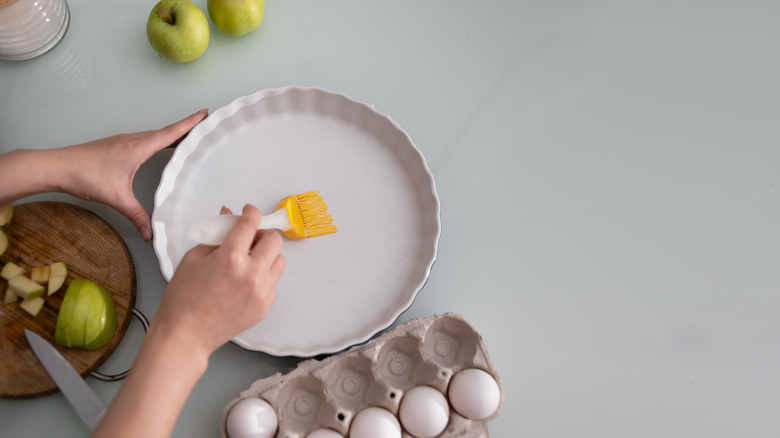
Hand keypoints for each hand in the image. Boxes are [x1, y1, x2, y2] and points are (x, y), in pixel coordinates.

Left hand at [57, 109, 207, 240]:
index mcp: (137, 148)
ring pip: (154, 135)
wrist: (56, 166)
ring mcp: (123, 141)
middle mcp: (132, 140)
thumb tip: (150, 232)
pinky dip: (157, 139)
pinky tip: (157, 147)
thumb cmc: (84, 175)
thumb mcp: (116, 198)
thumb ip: (136, 215)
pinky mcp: (115, 146)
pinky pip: (143, 139)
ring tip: (186, 136)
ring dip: (171, 133)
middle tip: (203, 125)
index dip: (190, 124)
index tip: (205, 114)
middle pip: (166, 131)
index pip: (170, 133)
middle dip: (186, 127)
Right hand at [154, 204, 285, 355]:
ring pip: (279, 261)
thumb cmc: (183, 300)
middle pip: (274, 240)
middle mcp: (251, 274)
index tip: (250, 211)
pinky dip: (263, 277)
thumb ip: (215, 235)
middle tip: (249, 238)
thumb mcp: (193, 259)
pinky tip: (244, 282)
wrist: (186, 334)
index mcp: (231, 258)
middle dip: (262, 234)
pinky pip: (273, 282)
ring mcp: (261, 292)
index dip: (251, 212)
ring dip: (266, 256)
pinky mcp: (264, 306)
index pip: (251, 223)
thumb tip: (227, 215)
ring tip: (248, 261)